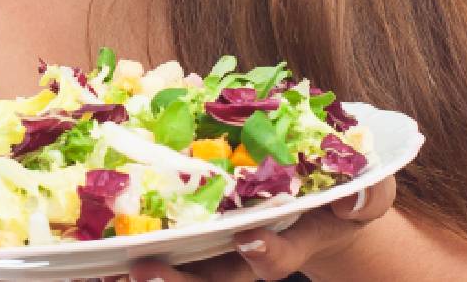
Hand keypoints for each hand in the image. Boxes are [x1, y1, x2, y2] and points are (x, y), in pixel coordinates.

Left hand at [115, 176, 396, 281]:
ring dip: (143, 269)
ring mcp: (217, 247)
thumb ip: (368, 196)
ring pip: (177, 268)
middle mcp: (246, 254)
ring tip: (106, 264)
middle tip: (143, 270)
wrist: (323, 198)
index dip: (264, 253)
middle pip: (209, 280)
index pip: (272, 259)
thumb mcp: (370, 192)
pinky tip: (96, 234)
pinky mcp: (195, 227)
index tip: (250, 240)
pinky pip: (162, 238)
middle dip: (176, 280)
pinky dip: (131, 238)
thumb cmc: (347, 197)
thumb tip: (357, 196)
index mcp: (288, 244)